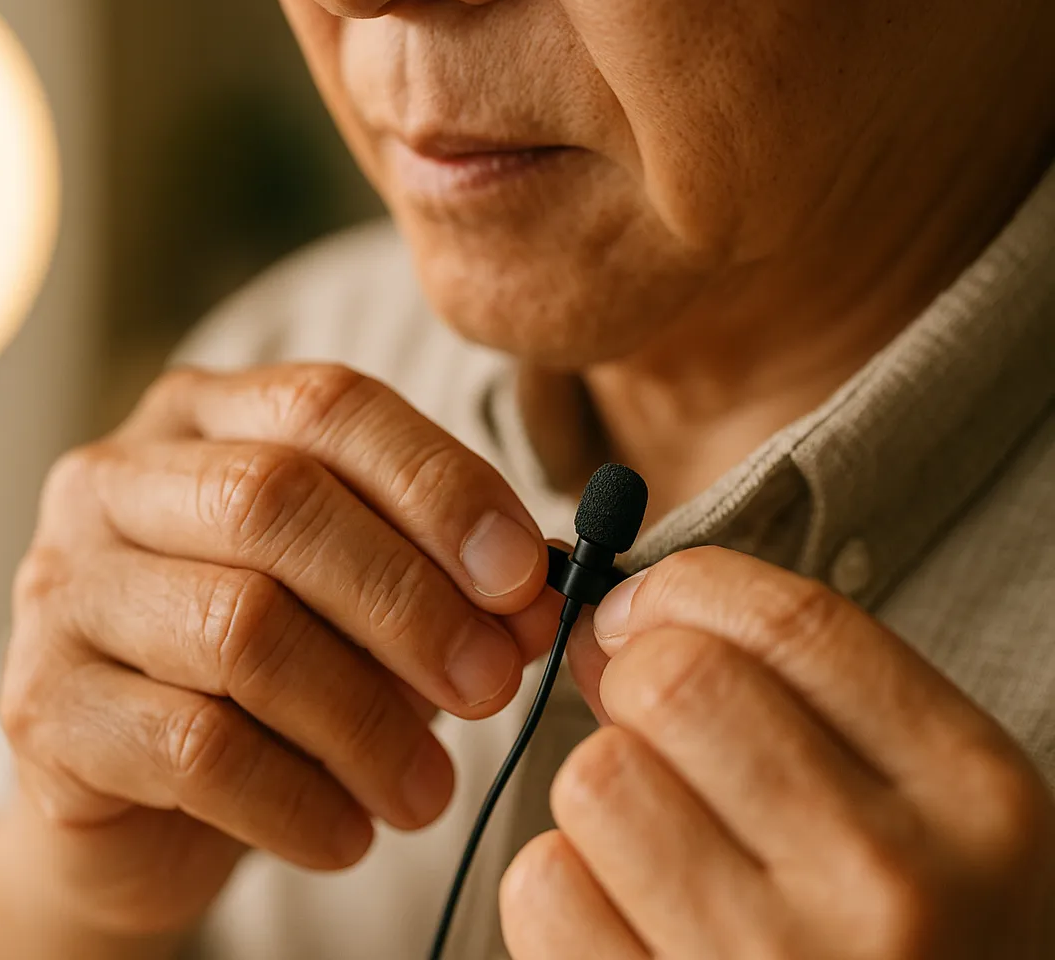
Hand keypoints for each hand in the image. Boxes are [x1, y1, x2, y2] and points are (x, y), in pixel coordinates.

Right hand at [0, 364, 565, 941]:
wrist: (129, 805)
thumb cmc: (263, 679)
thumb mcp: (357, 610)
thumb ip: (438, 586)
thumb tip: (540, 601)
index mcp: (196, 420)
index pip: (324, 406)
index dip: (439, 484)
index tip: (524, 577)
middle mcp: (110, 482)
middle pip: (275, 502)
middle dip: (408, 600)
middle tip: (495, 687)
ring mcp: (60, 590)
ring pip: (241, 629)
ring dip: (365, 721)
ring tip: (428, 789)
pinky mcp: (39, 708)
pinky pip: (193, 749)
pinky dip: (297, 802)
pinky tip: (348, 833)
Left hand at [500, 546, 1054, 958]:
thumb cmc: (912, 934)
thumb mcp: (925, 807)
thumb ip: (798, 694)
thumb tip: (615, 618)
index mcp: (971, 796)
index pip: (790, 623)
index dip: (680, 590)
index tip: (641, 612)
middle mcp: (887, 883)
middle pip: (672, 683)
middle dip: (632, 685)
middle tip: (649, 733)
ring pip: (596, 777)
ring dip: (600, 794)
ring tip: (655, 843)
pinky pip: (544, 888)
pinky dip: (559, 885)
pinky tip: (623, 914)